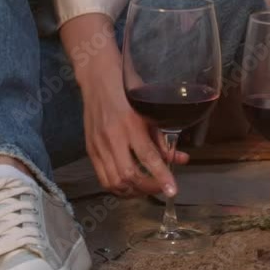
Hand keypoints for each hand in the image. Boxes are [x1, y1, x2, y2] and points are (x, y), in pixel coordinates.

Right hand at [61, 13, 186, 197]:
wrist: (98, 78)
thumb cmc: (127, 90)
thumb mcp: (149, 109)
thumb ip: (162, 137)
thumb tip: (179, 159)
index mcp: (131, 124)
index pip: (148, 158)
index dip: (162, 177)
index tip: (172, 191)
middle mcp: (113, 137)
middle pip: (129, 176)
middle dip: (148, 188)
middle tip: (161, 188)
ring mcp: (98, 145)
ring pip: (114, 181)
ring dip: (133, 191)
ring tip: (146, 189)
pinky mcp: (90, 149)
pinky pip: (103, 177)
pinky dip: (117, 187)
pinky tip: (129, 185)